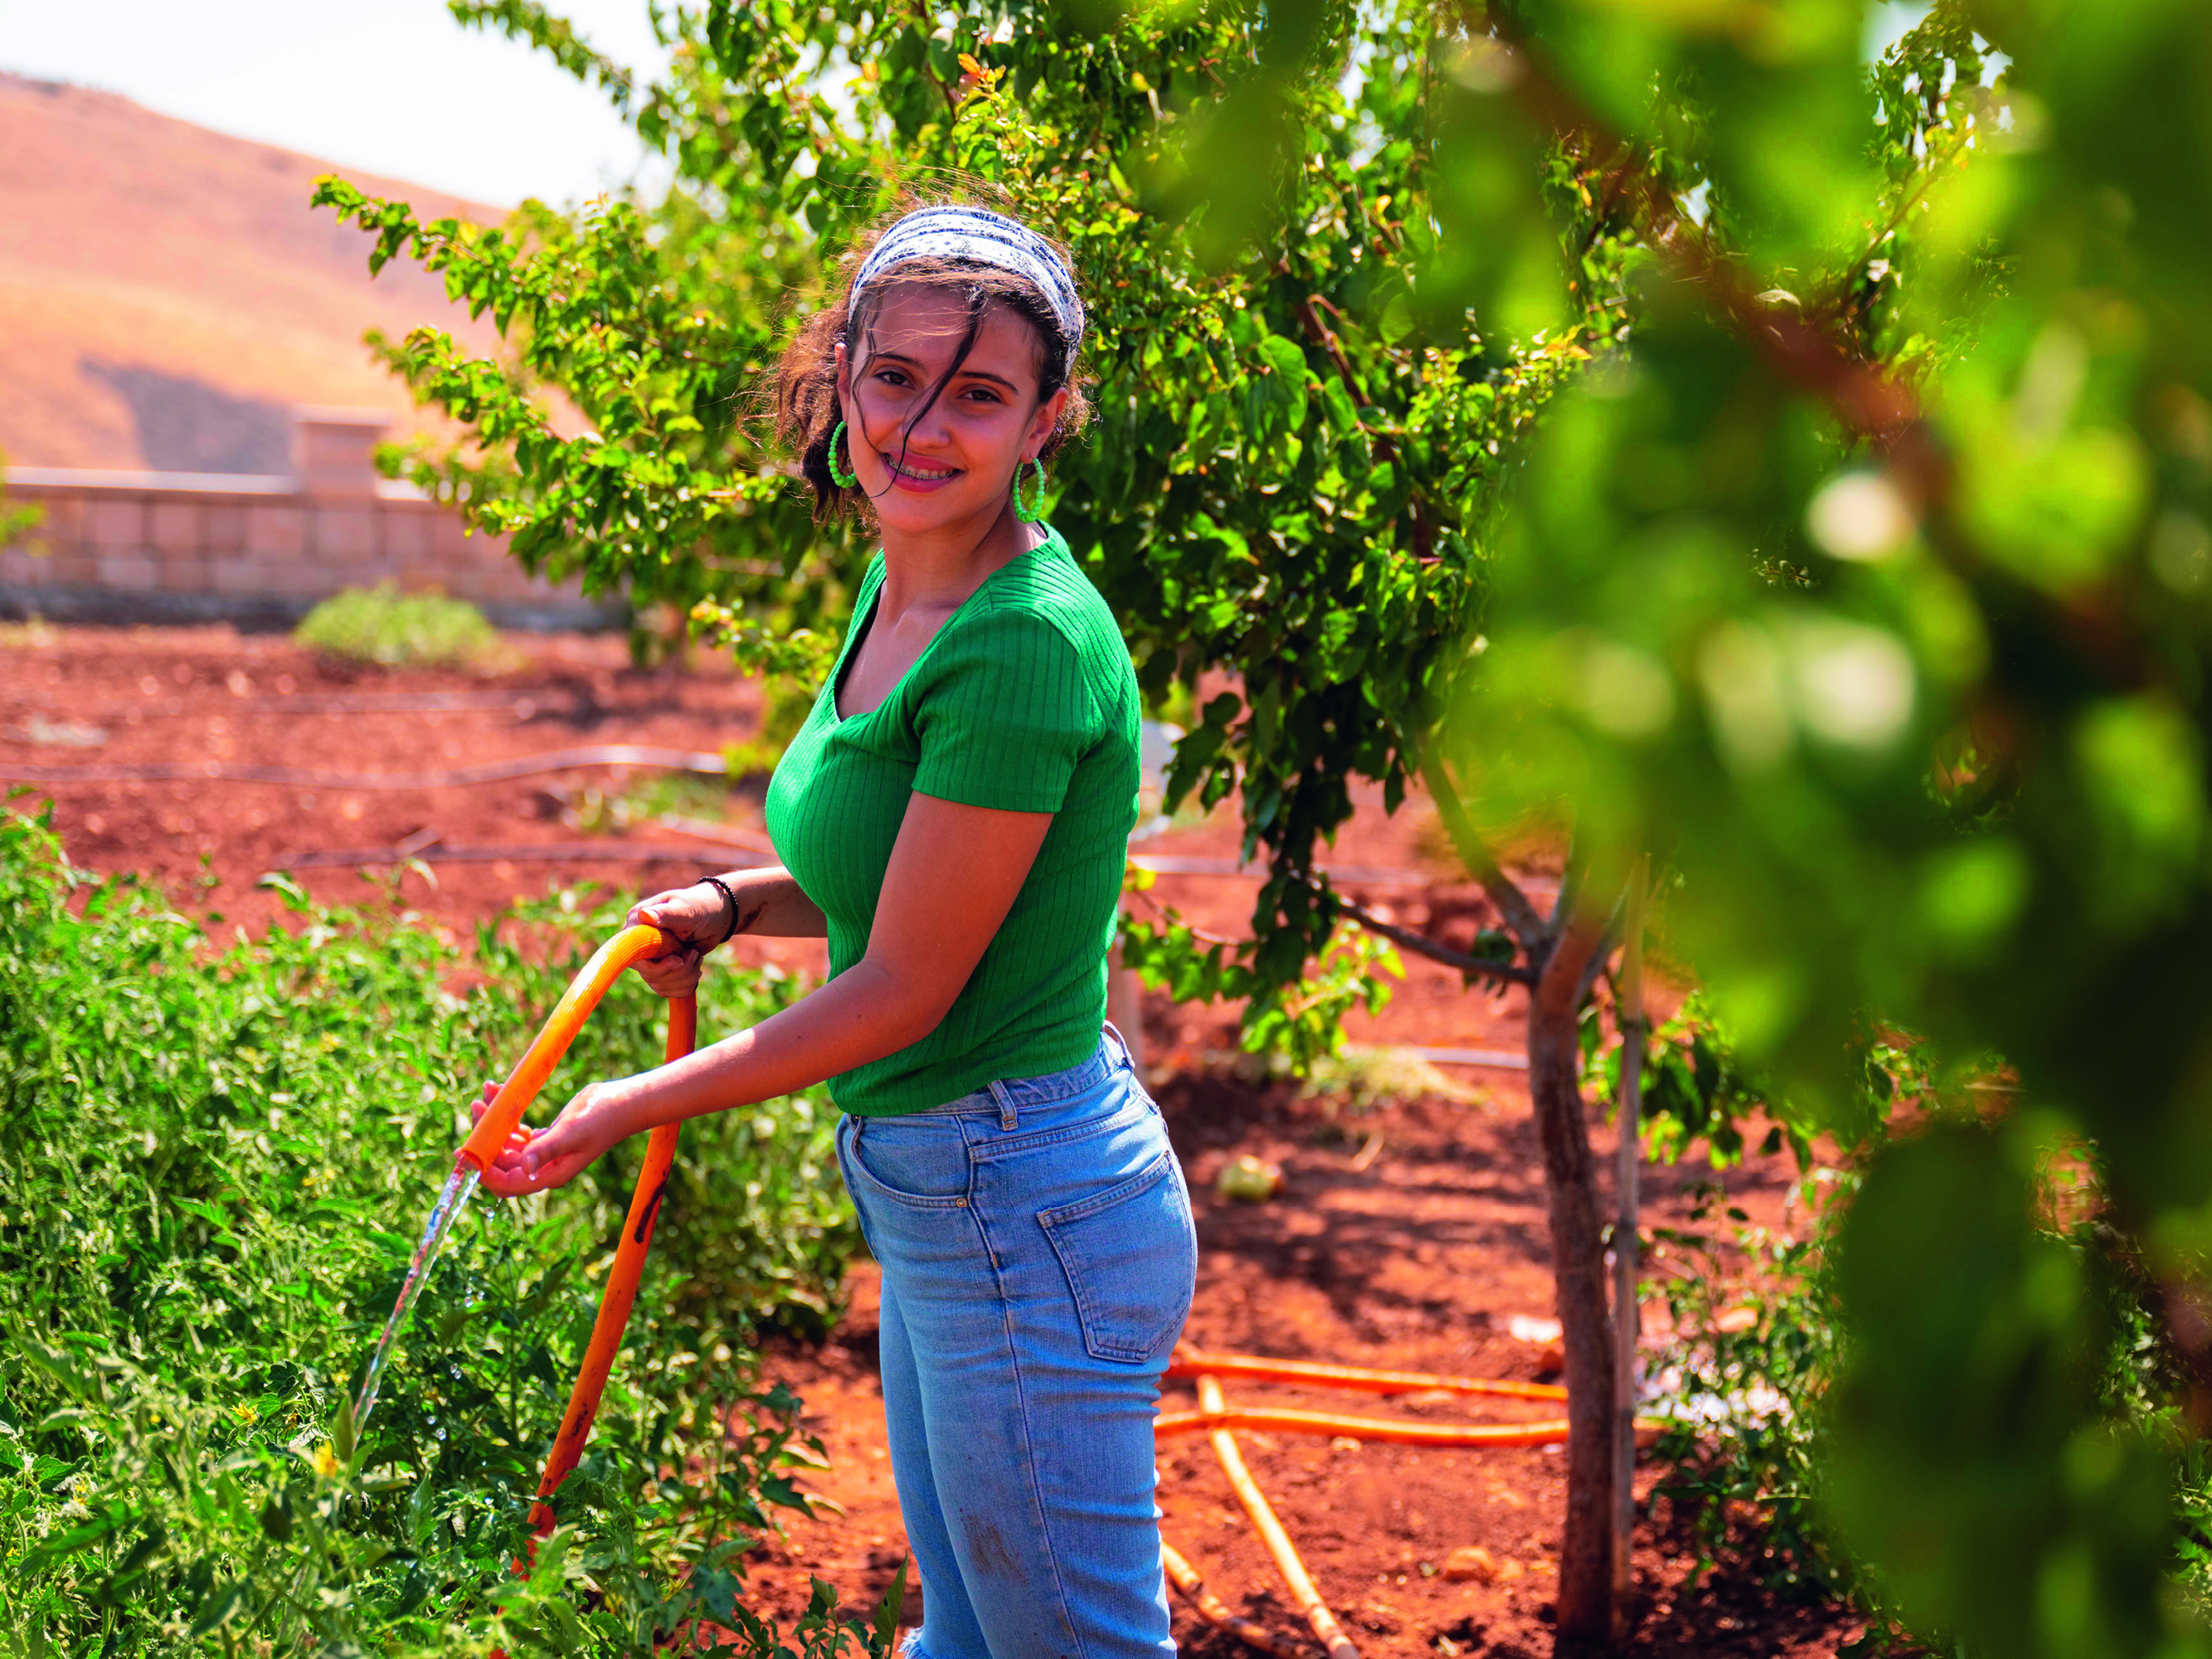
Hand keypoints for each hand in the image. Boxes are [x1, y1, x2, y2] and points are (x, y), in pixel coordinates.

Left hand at [467, 1078, 632, 1196]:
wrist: (623, 1102)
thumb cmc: (602, 1118)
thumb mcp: (573, 1132)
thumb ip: (547, 1148)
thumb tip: (523, 1167)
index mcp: (550, 1173)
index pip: (507, 1183)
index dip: (484, 1171)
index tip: (467, 1150)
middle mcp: (543, 1167)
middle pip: (502, 1162)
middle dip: (485, 1138)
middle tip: (477, 1108)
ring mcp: (543, 1152)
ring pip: (506, 1144)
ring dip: (493, 1122)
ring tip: (486, 1094)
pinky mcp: (546, 1136)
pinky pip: (516, 1130)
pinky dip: (506, 1114)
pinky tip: (500, 1092)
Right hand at [626, 882, 738, 997]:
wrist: (716, 916)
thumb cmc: (700, 906)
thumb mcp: (685, 909)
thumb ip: (665, 914)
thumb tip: (644, 914)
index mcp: (637, 923)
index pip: (633, 955)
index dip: (656, 965)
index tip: (678, 960)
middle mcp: (639, 944)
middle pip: (649, 975)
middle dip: (678, 971)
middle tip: (694, 953)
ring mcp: (650, 959)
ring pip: (660, 985)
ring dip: (686, 977)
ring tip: (696, 956)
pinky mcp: (662, 970)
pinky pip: (667, 990)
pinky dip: (686, 984)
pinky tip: (696, 967)